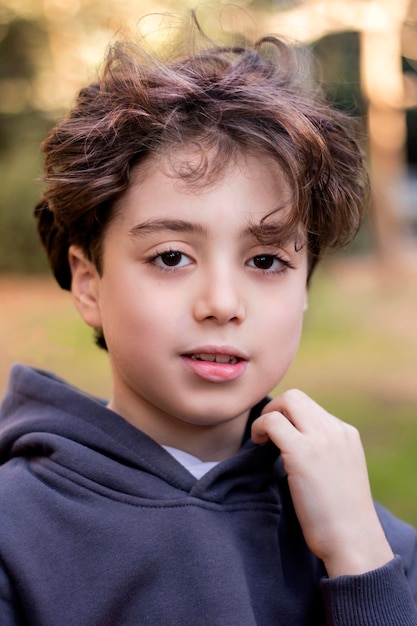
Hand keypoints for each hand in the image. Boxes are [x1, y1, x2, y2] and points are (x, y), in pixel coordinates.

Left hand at [251, 390, 393, 577]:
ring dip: (266, 416)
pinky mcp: (302, 452)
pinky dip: (260, 428)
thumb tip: (292, 443)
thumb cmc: (340, 516)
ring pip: (287, 401)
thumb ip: (324, 451)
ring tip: (262, 440)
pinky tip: (258, 445)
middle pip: (297, 397)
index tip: (279, 437)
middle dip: (275, 409)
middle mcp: (336, 430)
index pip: (310, 408)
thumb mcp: (340, 471)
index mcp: (346, 434)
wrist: (352, 539)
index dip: (289, 418)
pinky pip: (273, 421)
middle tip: (266, 434)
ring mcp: (321, 438)